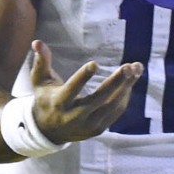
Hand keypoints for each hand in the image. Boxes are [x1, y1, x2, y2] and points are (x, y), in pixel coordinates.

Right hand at [28, 40, 142, 143]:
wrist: (49, 132)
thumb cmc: (46, 99)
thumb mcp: (40, 82)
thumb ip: (41, 62)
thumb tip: (37, 42)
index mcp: (59, 103)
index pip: (72, 89)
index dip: (83, 77)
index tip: (95, 63)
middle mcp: (74, 117)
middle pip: (99, 99)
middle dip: (115, 82)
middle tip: (128, 66)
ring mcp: (88, 125)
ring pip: (112, 105)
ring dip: (126, 86)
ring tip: (136, 68)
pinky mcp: (99, 130)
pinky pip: (116, 111)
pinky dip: (125, 95)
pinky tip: (130, 80)